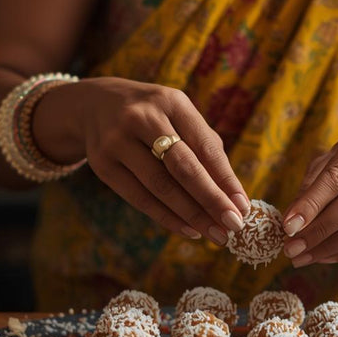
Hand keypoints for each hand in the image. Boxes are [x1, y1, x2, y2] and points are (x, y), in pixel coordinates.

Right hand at [36, 77, 250, 244]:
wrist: (94, 106)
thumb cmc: (153, 117)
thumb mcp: (179, 117)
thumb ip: (206, 150)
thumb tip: (233, 197)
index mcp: (171, 101)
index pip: (205, 146)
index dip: (226, 179)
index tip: (243, 207)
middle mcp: (142, 117)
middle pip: (183, 167)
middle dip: (211, 200)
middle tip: (233, 226)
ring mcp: (117, 141)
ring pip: (160, 186)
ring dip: (191, 215)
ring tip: (215, 234)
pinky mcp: (102, 164)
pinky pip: (138, 198)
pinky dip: (166, 217)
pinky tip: (188, 230)